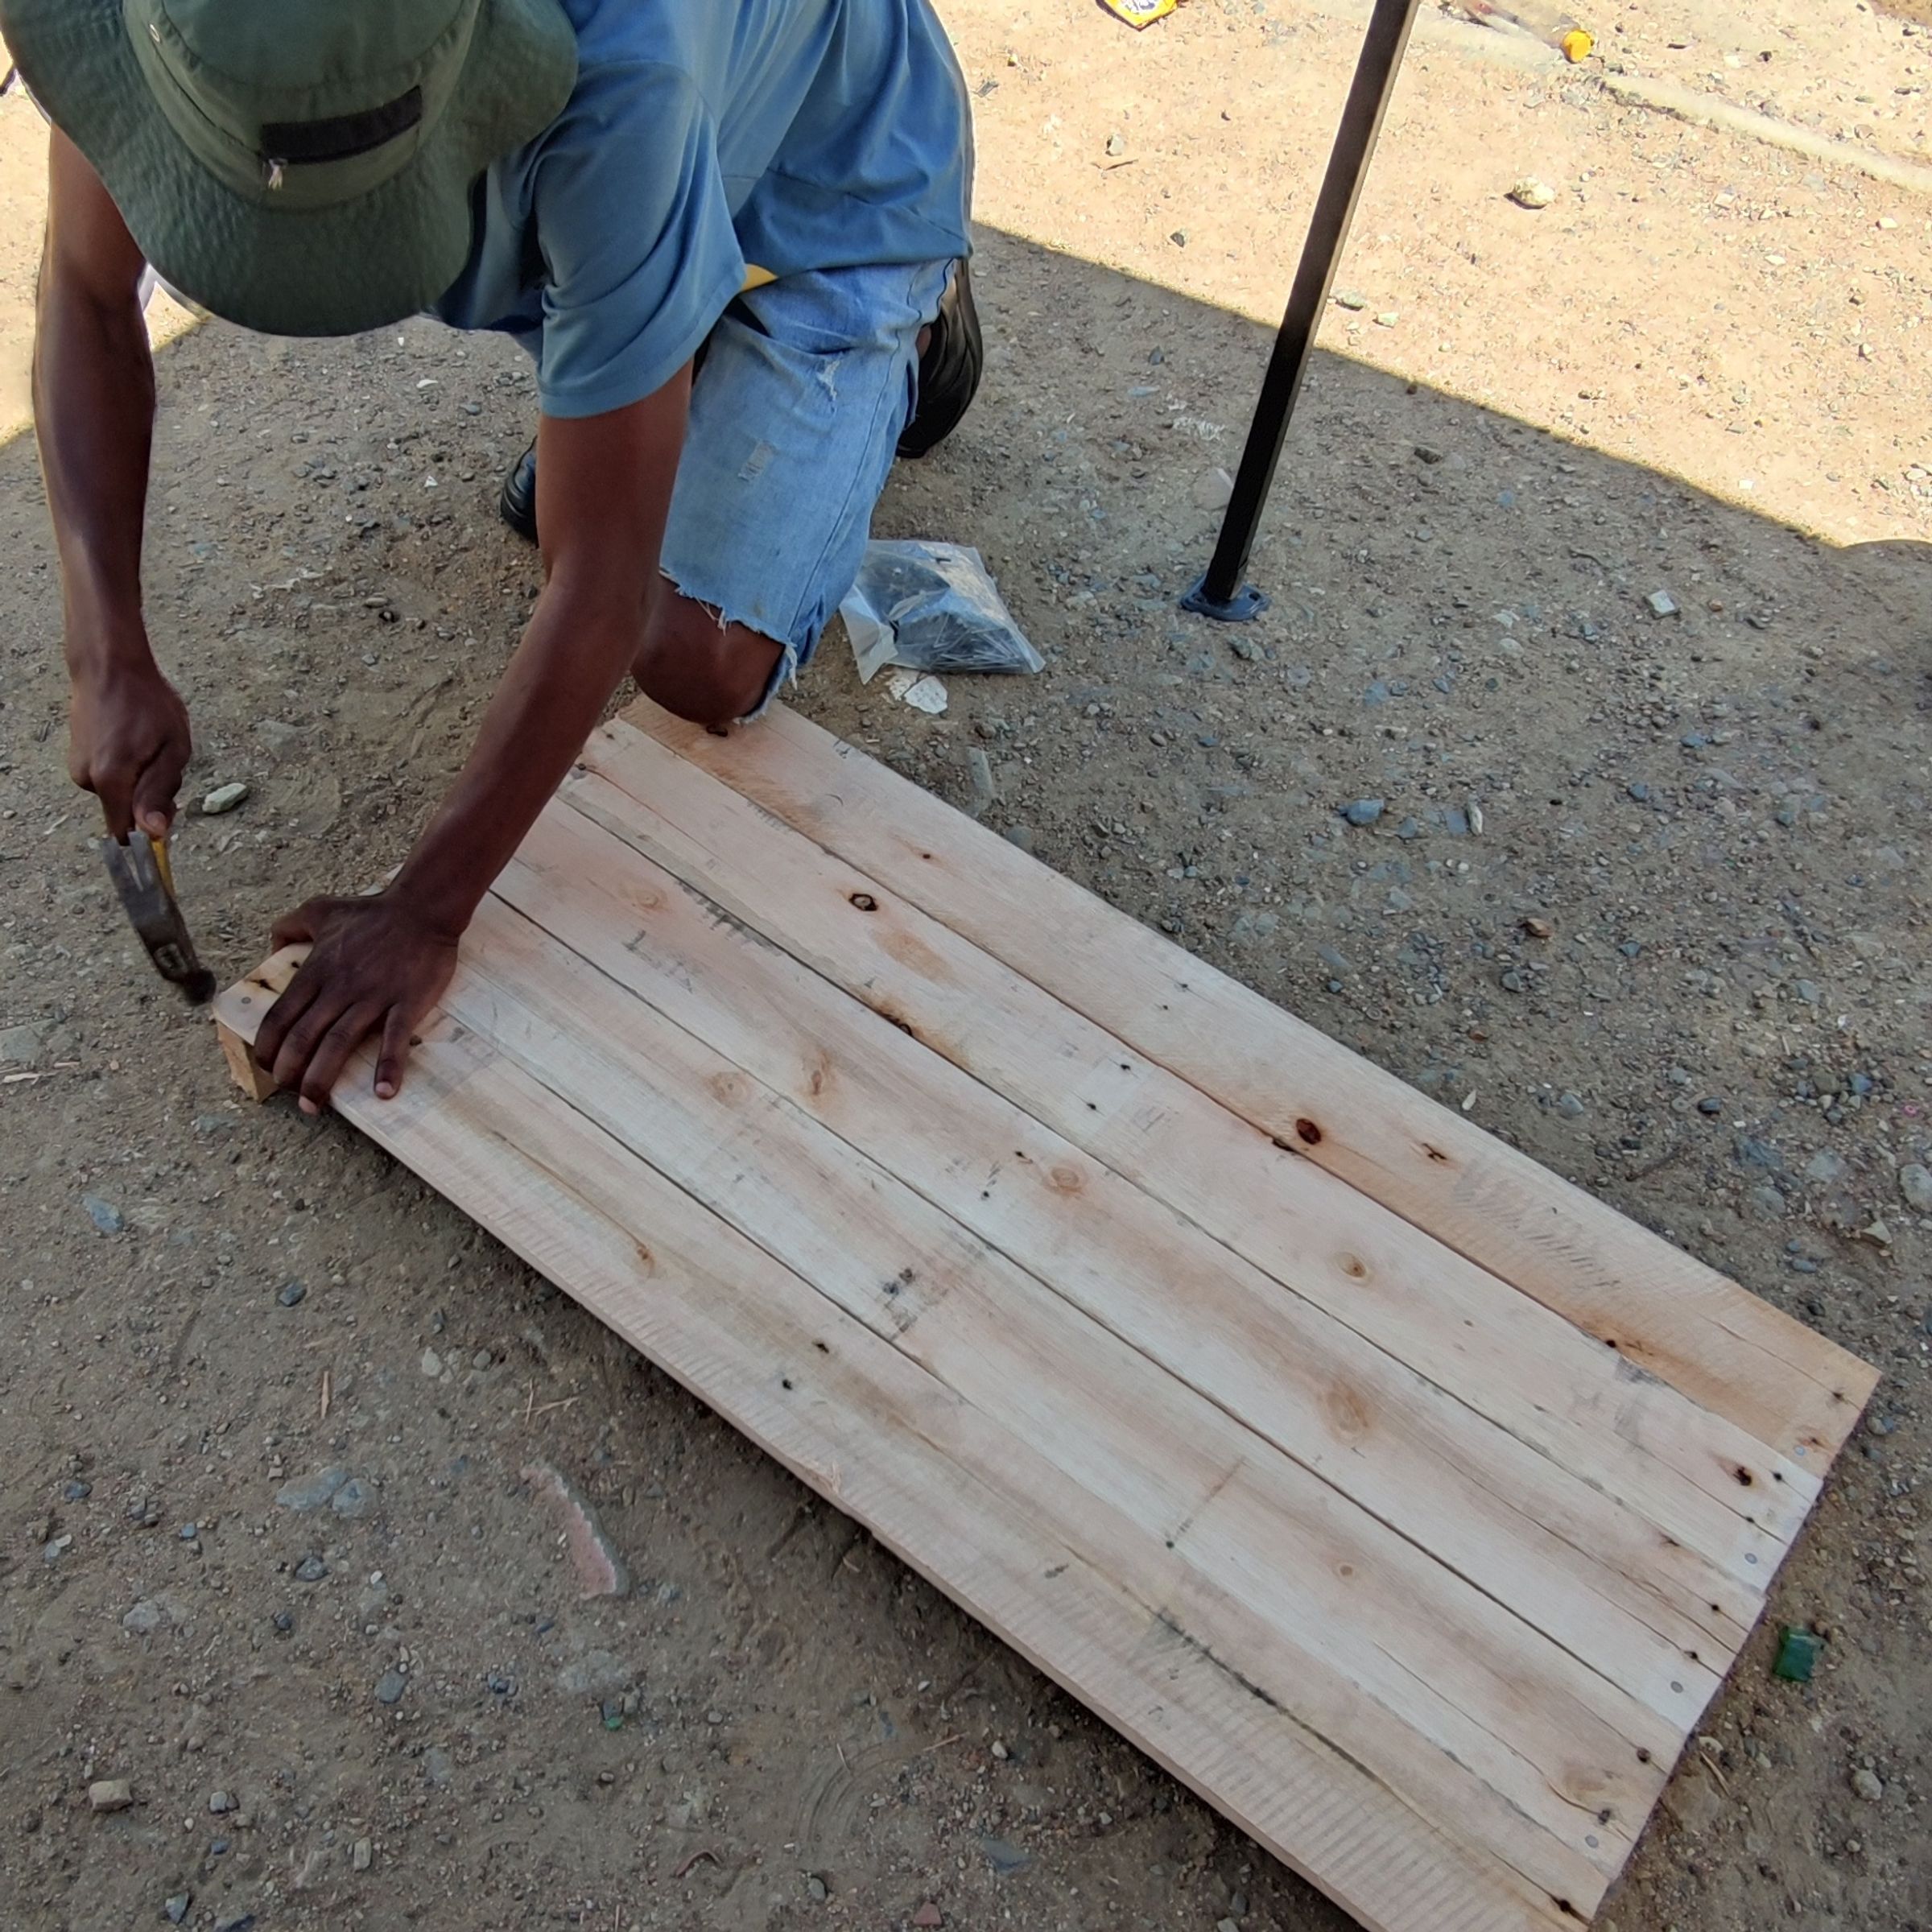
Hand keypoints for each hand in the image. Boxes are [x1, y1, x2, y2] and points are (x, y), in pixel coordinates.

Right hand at [69, 657, 191, 839]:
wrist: (109, 667)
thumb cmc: (148, 703)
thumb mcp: (172, 749)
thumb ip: (160, 793)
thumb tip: (153, 833)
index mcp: (110, 780)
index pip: (124, 833)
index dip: (149, 833)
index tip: (167, 813)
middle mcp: (86, 779)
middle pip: (127, 813)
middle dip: (151, 799)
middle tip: (165, 764)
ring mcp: (78, 768)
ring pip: (121, 794)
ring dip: (142, 781)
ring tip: (150, 746)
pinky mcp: (78, 759)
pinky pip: (110, 779)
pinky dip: (128, 769)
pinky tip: (134, 742)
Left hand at [252, 893, 459, 1114]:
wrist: (423, 908)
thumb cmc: (373, 911)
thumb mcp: (322, 909)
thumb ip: (290, 925)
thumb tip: (271, 947)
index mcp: (317, 970)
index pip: (281, 1016)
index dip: (268, 1047)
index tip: (267, 1066)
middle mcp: (339, 988)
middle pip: (303, 1037)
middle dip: (289, 1072)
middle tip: (289, 1094)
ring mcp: (373, 997)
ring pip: (338, 1044)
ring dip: (322, 1079)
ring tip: (314, 1105)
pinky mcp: (406, 1003)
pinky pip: (394, 1039)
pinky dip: (388, 1067)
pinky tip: (383, 1093)